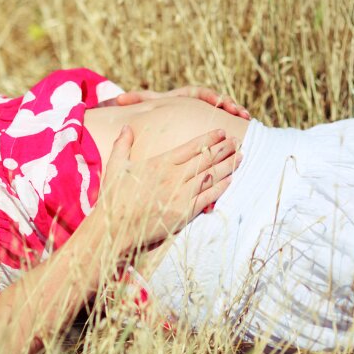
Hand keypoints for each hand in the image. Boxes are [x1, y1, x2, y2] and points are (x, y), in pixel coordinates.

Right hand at [94, 127, 240, 252]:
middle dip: (223, 148)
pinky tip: (230, 180)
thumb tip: (125, 127)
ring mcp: (181, 195)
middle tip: (237, 140)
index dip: (208, 138)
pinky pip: (207, 197)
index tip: (221, 131)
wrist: (116, 227)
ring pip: (210, 176)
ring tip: (239, 156)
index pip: (191, 146)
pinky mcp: (184, 212)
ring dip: (227, 165)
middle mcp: (173, 176)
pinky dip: (220, 187)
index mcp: (160, 162)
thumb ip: (122, 144)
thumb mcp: (115, 166)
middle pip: (205, 158)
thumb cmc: (114, 197)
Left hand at [100, 87, 250, 118]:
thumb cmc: (151, 109)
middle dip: (227, 103)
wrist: (157, 114)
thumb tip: (118, 99)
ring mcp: (204, 110)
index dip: (209, 96)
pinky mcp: (209, 119)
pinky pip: (223, 120)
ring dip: (234, 111)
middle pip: (215, 99)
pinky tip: (244, 128)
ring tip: (245, 117)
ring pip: (222, 108)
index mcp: (183, 96)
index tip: (219, 101)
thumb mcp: (145, 105)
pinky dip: (233, 121)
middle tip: (237, 110)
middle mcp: (196, 101)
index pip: (198, 93)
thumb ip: (135, 101)